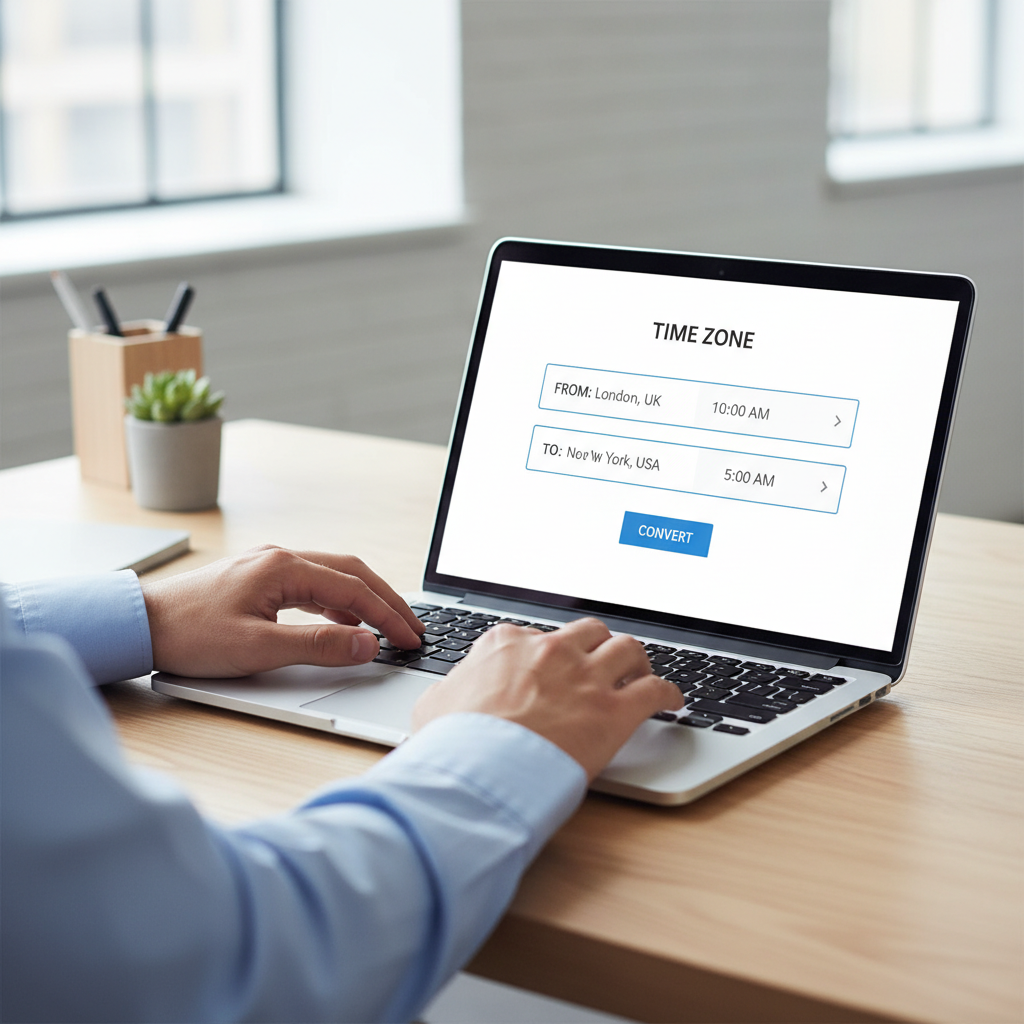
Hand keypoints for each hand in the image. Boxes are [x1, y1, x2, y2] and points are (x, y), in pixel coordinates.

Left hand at [141, 545, 422, 676]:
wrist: (138, 625)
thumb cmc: (189, 635)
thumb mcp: (258, 648)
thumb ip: (318, 646)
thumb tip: (368, 643)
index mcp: (284, 567)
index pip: (355, 589)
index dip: (389, 615)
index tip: (411, 637)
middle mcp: (281, 557)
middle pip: (352, 572)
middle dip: (387, 600)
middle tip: (412, 627)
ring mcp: (270, 565)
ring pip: (335, 575)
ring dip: (365, 598)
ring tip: (387, 624)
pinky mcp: (260, 578)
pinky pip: (314, 583)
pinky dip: (339, 600)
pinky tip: (343, 620)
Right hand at [411, 618, 683, 779]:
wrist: (477, 770)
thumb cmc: (453, 743)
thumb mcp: (434, 705)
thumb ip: (450, 690)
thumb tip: (446, 695)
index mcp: (507, 644)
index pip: (536, 635)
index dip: (548, 654)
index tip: (553, 667)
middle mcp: (550, 650)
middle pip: (589, 632)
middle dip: (598, 646)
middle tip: (603, 664)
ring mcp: (585, 677)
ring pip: (627, 649)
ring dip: (635, 661)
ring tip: (639, 674)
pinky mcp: (614, 711)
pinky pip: (655, 690)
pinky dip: (667, 693)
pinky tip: (671, 700)